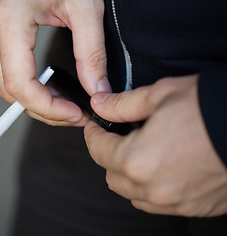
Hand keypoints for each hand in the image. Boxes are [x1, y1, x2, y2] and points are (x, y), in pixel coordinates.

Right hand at [0, 0, 110, 125]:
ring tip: (64, 103)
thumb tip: (96, 91)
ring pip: (5, 84)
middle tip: (73, 114)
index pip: (19, 84)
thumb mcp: (86, 6)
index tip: (74, 114)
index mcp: (9, 17)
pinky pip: (6, 70)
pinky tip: (50, 87)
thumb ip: (92, 53)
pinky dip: (28, 86)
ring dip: (35, 101)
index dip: (47, 108)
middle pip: (9, 89)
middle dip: (43, 109)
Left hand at [84, 75, 226, 216]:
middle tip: (118, 137)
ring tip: (141, 152)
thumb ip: (122, 105)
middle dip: (108, 155)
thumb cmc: (211, 108)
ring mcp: (175, 202)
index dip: (92, 135)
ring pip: (133, 194)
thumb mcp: (160, 95)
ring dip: (128, 175)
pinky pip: (159, 203)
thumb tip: (100, 106)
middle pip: (112, 176)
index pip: (98, 151)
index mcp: (138, 160)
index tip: (95, 127)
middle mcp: (153, 188)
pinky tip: (162, 168)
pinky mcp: (195, 207)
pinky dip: (151, 187)